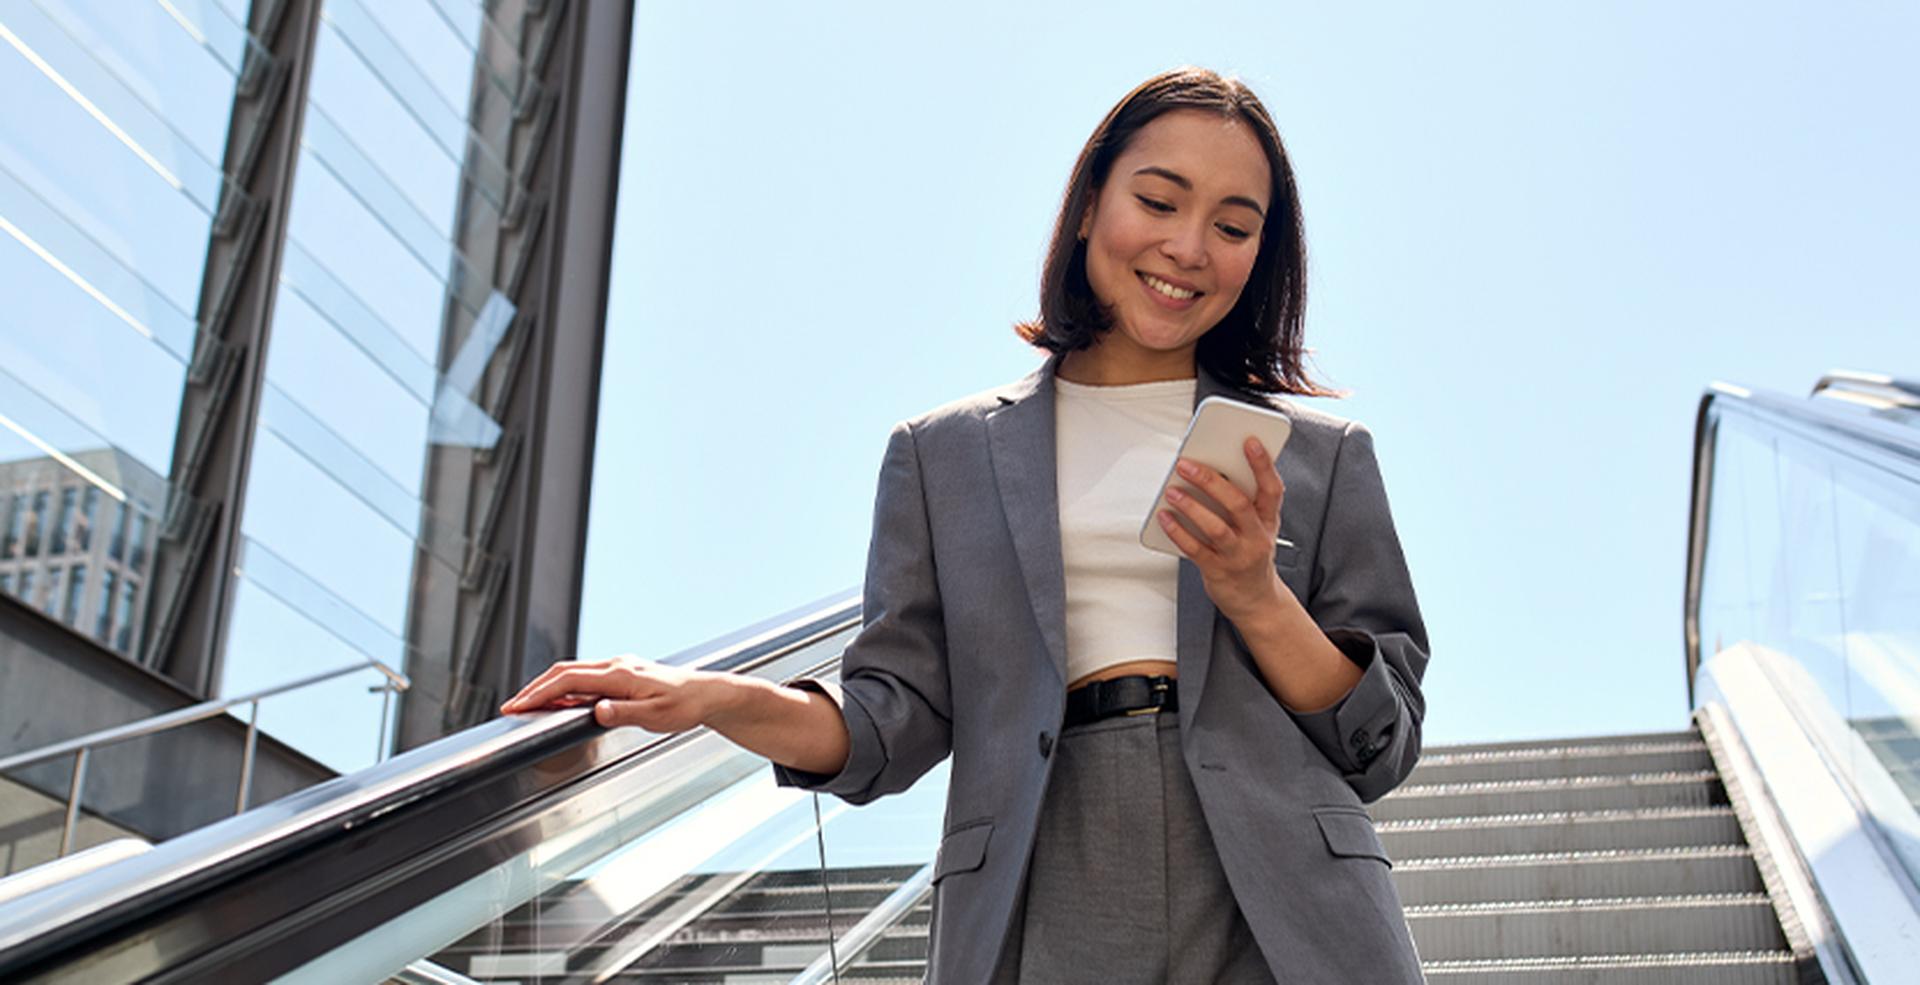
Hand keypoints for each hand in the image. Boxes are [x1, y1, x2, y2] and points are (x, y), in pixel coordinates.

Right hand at [499, 655, 722, 732]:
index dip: (540, 693)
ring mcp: (619, 667)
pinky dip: (566, 687)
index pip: (569, 681)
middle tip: (512, 706)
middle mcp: (617, 665)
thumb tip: (596, 711)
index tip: (518, 706)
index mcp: (621, 675)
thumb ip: (624, 714)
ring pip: (573, 672)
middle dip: (535, 688)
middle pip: (564, 671)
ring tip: (529, 705)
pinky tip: (561, 701)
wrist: (707, 693)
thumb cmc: (686, 705)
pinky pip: (586, 676)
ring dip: (549, 686)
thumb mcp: (656, 716)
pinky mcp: (623, 672)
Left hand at [1155, 438, 1287, 623]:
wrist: (1256, 600)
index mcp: (1269, 520)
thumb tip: (1208, 471)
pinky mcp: (1218, 571)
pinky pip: (1195, 549)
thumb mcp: (1258, 527)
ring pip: (1216, 527)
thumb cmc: (1250, 554)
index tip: (1249, 441)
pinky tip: (1165, 517)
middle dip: (1211, 481)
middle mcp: (1257, 537)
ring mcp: (1238, 555)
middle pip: (1238, 504)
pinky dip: (1178, 532)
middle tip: (1186, 464)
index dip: (1263, 464)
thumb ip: (1242, 502)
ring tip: (1171, 490)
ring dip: (1191, 506)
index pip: (1272, 488)